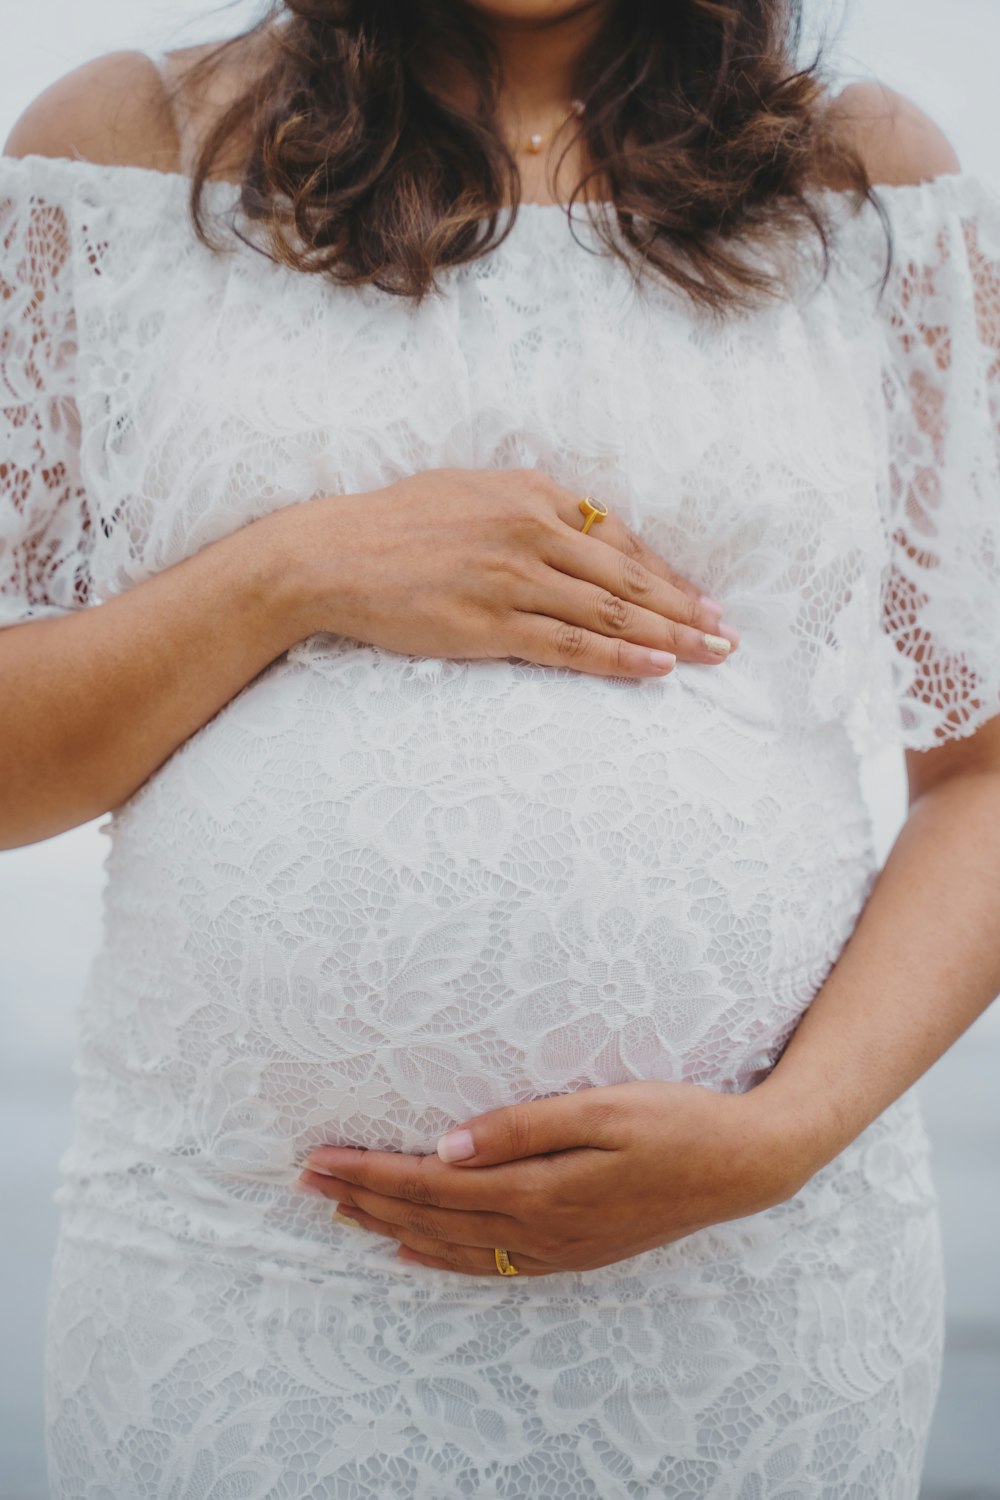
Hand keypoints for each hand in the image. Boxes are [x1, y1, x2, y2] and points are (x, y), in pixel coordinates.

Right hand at [284, 468, 739, 678]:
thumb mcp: (469, 493)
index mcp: (530, 494)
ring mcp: (512, 578)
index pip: (617, 539)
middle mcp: (530, 531)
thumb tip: (571, 532)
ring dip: (668, 636)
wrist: (329, 555)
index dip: (664, 574)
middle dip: (684, 608)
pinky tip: (655, 669)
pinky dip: (618, 657)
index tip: (697, 598)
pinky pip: (570, 644)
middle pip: (626, 576)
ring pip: (609, 611)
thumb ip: (525, 509)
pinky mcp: (490, 623)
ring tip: (709, 655)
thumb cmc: (393, 526)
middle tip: (727, 633)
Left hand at [294, 1080, 810, 1276]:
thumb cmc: (677, 1122)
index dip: (371, 1174)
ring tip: (344, 1214)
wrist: (747, 1164)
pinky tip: (416, 1254)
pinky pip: (493, 1263)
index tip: (319, 1161)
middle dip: (365, 1201)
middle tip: (307, 1183)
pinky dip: (444, 1260)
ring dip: (393, 1228)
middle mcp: (541, 1229)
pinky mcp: (576, 1251)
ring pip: (453, 1245)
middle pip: (431, 1219)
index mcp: (539, 1190)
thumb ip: (521, 1127)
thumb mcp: (602, 1109)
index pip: (431, 1186)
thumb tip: (444, 1146)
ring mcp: (559, 1248)